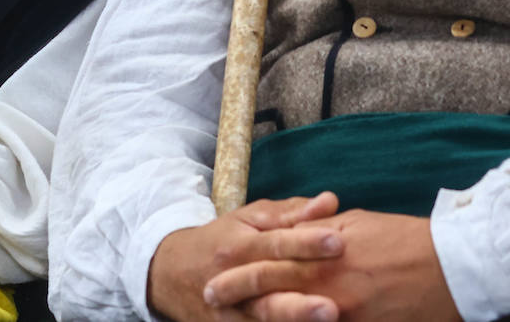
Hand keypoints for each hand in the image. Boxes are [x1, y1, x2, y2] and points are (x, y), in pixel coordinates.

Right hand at [148, 193, 343, 321]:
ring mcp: (227, 313)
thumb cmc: (221, 241)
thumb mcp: (248, 219)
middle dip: (299, 300)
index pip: (274, 244)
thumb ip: (290, 213)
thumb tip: (331, 201)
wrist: (170, 274)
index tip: (338, 242)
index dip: (305, 243)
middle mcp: (229, 281)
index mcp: (236, 247)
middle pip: (266, 290)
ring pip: (260, 319)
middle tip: (333, 306)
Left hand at [212, 211, 459, 321]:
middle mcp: (330, 287)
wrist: (456, 265)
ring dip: (266, 320)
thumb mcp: (353, 225)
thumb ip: (315, 231)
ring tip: (237, 321)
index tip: (212, 283)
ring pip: (295, 321)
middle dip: (238, 302)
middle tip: (210, 303)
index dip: (237, 276)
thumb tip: (289, 231)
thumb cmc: (404, 239)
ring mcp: (348, 314)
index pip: (268, 265)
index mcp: (323, 255)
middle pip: (272, 297)